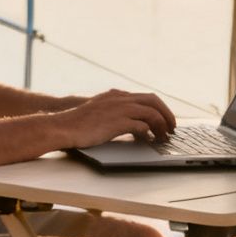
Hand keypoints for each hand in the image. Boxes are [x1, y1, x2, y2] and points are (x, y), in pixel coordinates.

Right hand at [56, 89, 176, 147]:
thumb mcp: (98, 111)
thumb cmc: (77, 124)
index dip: (158, 108)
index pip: (145, 97)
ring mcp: (119, 109)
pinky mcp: (117, 122)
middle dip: (166, 114)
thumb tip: (130, 124)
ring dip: (162, 125)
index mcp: (116, 96)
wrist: (63, 127)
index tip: (164, 118)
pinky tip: (150, 141)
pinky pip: (142, 126)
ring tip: (165, 137)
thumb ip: (114, 112)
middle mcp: (120, 99)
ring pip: (151, 113)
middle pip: (153, 101)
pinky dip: (150, 133)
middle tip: (172, 127)